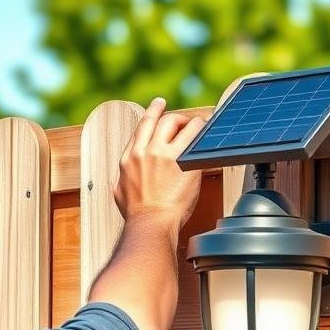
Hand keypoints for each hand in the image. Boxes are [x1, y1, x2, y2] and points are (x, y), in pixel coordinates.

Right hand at [115, 98, 203, 228]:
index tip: (158, 106)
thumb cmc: (137, 214)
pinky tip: (210, 134)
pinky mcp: (185, 163)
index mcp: (130, 157)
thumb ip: (122, 178)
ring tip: (200, 124)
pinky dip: (204, 133)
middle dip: (175, 116)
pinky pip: (197, 140)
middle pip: (163, 120)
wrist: (150, 224)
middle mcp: (147, 151)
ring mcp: (166, 155)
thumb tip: (122, 177)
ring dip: (192, 122)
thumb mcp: (119, 192)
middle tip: (183, 119)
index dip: (153, 113)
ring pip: (180, 124)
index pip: (143, 126)